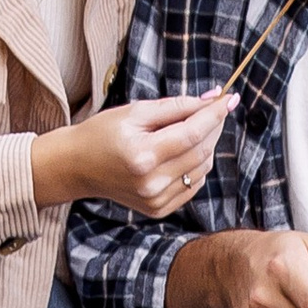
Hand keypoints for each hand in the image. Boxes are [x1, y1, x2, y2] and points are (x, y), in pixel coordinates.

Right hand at [33, 91, 234, 221]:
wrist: (78, 167)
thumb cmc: (103, 133)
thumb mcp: (135, 112)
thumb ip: (175, 107)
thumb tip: (211, 98)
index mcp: (142, 156)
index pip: (192, 133)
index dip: (214, 114)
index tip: (229, 98)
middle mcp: (151, 183)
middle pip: (201, 151)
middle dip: (213, 126)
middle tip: (214, 107)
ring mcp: (156, 200)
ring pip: (202, 169)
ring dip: (206, 145)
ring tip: (194, 128)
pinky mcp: (159, 210)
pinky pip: (194, 185)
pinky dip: (197, 165)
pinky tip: (184, 152)